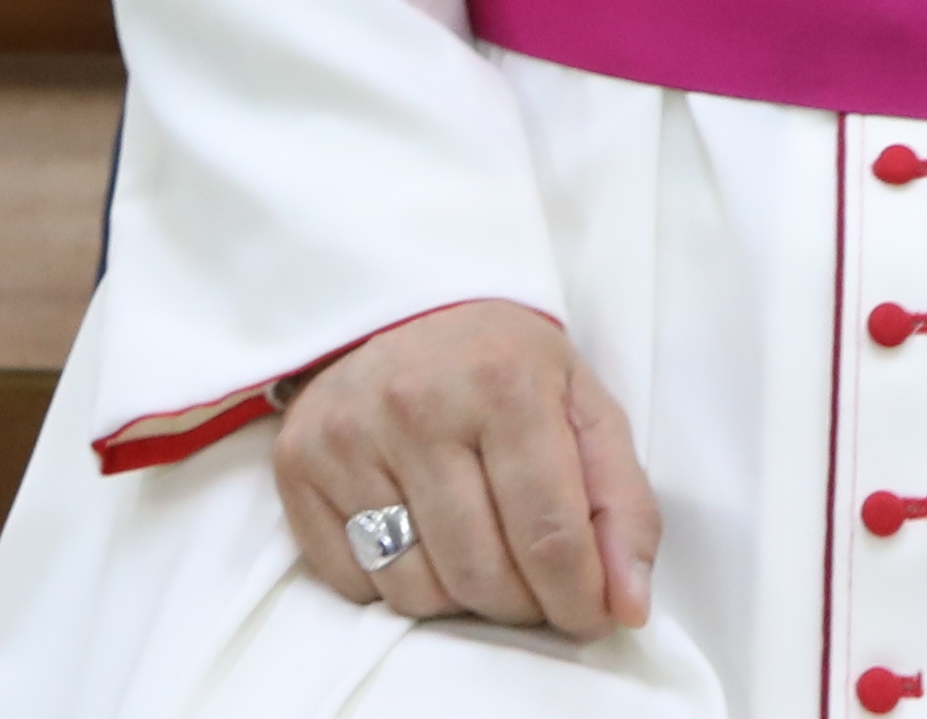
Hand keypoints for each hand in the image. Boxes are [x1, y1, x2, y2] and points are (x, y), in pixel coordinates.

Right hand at [275, 300, 660, 636]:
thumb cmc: (506, 364)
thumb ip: (621, 504)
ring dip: (459, 599)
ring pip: (416, 591)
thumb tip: (628, 604)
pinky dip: (397, 584)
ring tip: (478, 553)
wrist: (406, 306)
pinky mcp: (298, 463)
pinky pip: (355, 584)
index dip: (577, 598)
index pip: (548, 534)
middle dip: (521, 604)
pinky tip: (420, 537)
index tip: (588, 618)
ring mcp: (348, 435)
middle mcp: (417, 404)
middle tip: (533, 586)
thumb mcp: (583, 406)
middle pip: (481, 574)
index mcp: (503, 382)